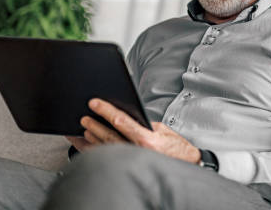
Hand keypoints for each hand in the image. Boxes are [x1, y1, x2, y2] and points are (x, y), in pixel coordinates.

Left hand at [66, 98, 200, 164]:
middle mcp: (137, 151)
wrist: (186, 164)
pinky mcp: (130, 167)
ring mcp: (132, 161)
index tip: (95, 103)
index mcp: (146, 139)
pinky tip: (87, 145)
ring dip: (93, 137)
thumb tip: (124, 117)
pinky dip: (95, 151)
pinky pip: (108, 158)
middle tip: (84, 117)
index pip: (121, 121)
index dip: (106, 111)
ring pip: (106, 147)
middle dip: (95, 125)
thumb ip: (143, 123)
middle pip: (109, 135)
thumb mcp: (162, 129)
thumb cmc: (177, 147)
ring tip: (84, 128)